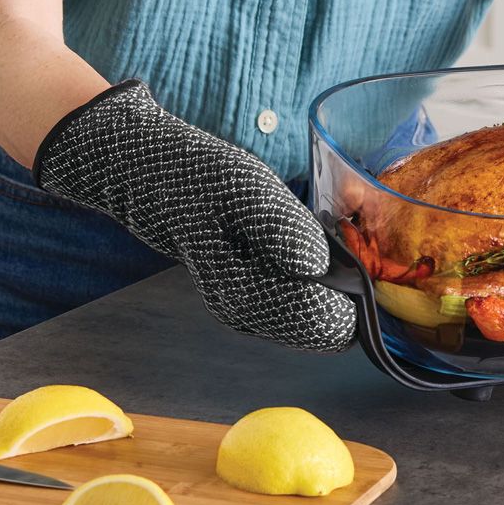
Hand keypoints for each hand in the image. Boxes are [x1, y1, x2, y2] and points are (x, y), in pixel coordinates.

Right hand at [34, 83, 356, 350]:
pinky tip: (309, 250)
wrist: (147, 173)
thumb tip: (319, 267)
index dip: (354, 293)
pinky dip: (320, 284)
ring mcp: (248, 313)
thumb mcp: (244, 187)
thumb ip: (283, 228)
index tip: (356, 253)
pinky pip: (304, 308)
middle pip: (328, 331)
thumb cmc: (196, 174)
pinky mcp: (251, 302)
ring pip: (319, 323)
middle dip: (349, 293)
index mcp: (242, 294)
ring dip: (336, 289)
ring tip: (324, 242)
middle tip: (344, 243)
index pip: (324, 323)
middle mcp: (246, 316)